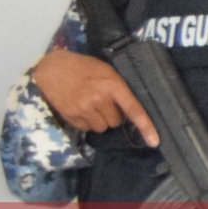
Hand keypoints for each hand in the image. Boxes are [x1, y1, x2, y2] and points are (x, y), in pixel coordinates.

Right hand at [31, 51, 156, 143]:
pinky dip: (86, 122)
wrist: (53, 67)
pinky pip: (86, 129)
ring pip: (101, 128)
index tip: (154, 141)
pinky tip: (80, 108)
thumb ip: (119, 89)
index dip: (146, 126)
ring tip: (91, 105)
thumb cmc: (84, 67)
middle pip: (116, 122)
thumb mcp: (107, 71)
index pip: (133, 109)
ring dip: (99, 120)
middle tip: (103, 102)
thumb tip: (130, 110)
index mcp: (112, 85)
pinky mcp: (71, 116)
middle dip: (112, 115)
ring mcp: (84, 109)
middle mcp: (99, 99)